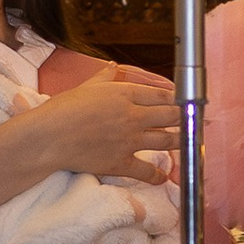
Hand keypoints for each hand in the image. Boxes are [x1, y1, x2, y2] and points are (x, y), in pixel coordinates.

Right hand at [33, 65, 180, 182]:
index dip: (179, 99)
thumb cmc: (62, 110)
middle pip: (172, 117)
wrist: (48, 138)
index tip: (185, 102)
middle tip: (195, 121)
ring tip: (189, 142)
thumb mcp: (85, 86)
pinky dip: (158, 175)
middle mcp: (132, 116)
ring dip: (181, 142)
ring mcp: (129, 141)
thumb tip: (113, 66)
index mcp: (125, 94)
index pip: (164, 95)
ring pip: (167, 141)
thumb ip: (104, 77)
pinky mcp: (121, 163)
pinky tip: (162, 176)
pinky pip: (147, 172)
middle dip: (186, 119)